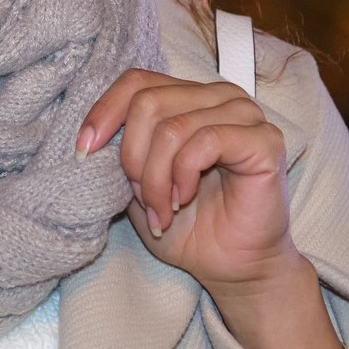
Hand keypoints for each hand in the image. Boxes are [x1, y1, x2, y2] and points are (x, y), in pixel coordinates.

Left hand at [76, 69, 302, 294]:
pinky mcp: (263, 140)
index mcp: (189, 98)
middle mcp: (219, 96)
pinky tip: (185, 199)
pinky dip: (184, 175)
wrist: (232, 267)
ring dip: (156, 178)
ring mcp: (245, 114)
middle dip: (132, 158)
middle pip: (148, 103)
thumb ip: (122, 151)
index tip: (84, 152)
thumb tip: (91, 136)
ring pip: (172, 128)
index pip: (137, 82)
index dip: (104, 112)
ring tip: (162, 209)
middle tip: (140, 198)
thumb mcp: (139, 183)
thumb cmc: (189, 226)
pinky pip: (206, 141)